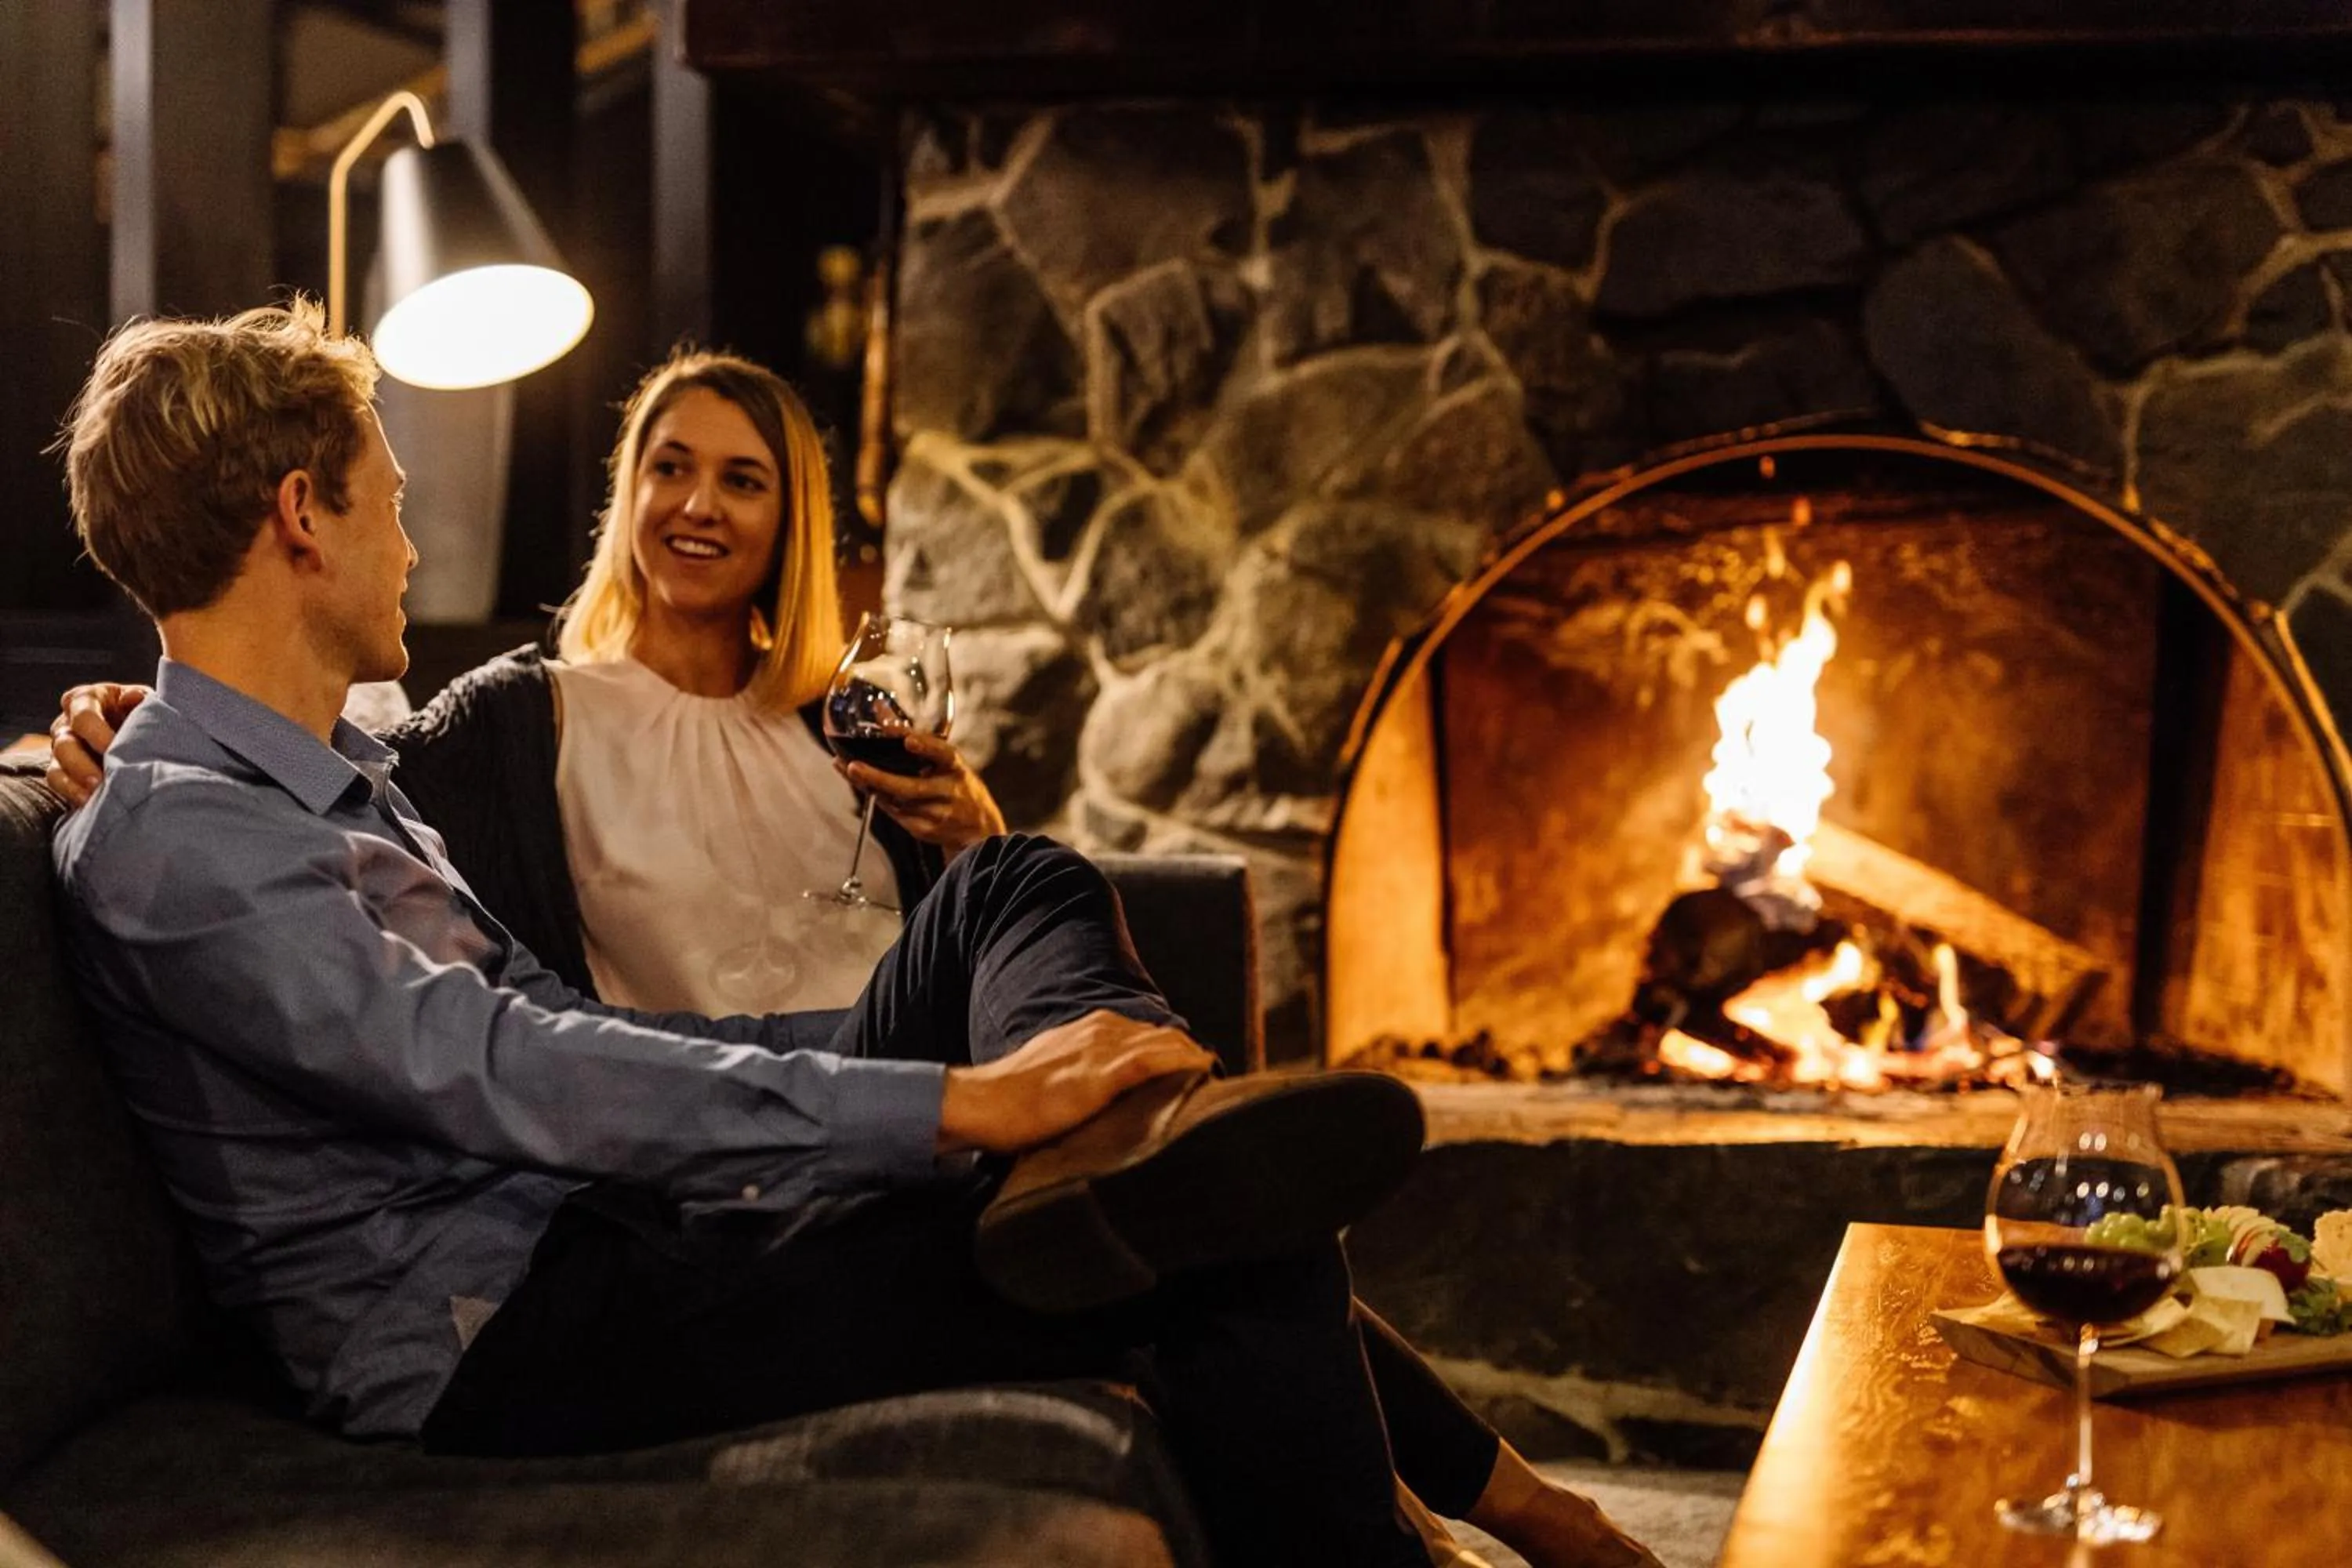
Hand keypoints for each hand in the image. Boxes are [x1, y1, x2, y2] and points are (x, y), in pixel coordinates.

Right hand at [45, 682, 149, 806]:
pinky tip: (89, 802)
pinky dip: (72, 792)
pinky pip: (58, 782)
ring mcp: (62, 747)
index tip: (113, 748)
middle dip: (82, 764)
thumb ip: (139, 698)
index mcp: (86, 699)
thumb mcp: (144, 700)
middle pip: (65, 743)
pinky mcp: (62, 769)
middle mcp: (67, 722)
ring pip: (57, 765)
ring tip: (96, 793)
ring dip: (76, 782)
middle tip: (101, 780)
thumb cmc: (141, 711)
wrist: (140, 732)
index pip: (82, 713)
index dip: (96, 732)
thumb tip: (132, 697)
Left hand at [839, 731, 1006, 857]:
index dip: (927, 747)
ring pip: (896, 801)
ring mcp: (936, 814)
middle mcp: (948, 791)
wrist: (977, 828)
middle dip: (879, 777)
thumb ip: (913, 736)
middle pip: (911, 787)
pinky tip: (861, 784)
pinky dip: (876, 797)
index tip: (909, 740)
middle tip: (853, 766)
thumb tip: (880, 709)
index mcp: (955, 768)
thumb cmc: (955, 783)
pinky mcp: (924, 830)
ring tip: (845, 768)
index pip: (944, 754)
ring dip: (868, 786)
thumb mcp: (944, 760)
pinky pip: (894, 813)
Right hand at [938, 1010, 1213, 1155]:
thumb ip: (1080, 1078)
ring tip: (1215, 1082)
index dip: (1174, 1052)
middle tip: (1212, 1081)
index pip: (1145, 1035)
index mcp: (1088, 1031)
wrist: (980, 1103)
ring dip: (1193, 1060)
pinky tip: (1201, 1075)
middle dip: (1190, 1055)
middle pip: (1163, 1036)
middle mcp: (1100, 1030)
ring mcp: (1102, 1049)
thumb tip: (1099, 1097)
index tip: (1194, 1071)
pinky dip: (1183, 1066)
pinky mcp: (1101, 1073)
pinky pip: (1155, 1061)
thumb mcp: (1052, 1078)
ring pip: (1165, 1044)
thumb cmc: (1009, 1101)